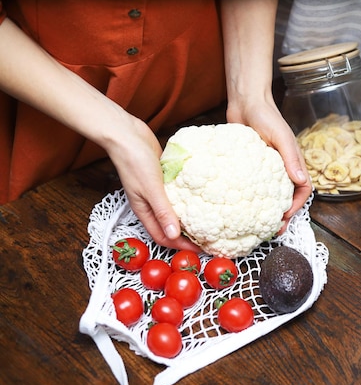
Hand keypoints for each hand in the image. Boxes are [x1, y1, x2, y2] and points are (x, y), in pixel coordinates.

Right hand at [105, 116, 199, 251]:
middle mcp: (151, 205)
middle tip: (210, 239)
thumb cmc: (134, 161)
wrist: (127, 135)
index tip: (202, 250)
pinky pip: (177, 196)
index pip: (164, 237)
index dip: (182, 247)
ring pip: (175, 212)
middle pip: (170, 228)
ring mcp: (157, 193)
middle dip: (188, 237)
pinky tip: (202, 199)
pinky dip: (188, 201)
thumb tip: (174, 235)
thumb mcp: (151, 189)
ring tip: (209, 222)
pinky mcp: (163, 180)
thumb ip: (162, 211)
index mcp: (144, 211)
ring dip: (189, 219)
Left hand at [226, 98, 311, 229]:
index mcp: (293, 162)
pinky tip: (242, 207)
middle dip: (283, 216)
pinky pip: (254, 186)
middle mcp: (282, 168)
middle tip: (273, 231)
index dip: (296, 205)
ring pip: (271, 195)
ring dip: (268, 211)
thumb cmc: (266, 116)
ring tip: (258, 225)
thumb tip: (301, 180)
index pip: (302, 190)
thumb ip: (291, 157)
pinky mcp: (251, 167)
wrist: (246, 101)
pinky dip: (252, 199)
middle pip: (288, 197)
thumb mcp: (280, 136)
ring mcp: (266, 169)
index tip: (283, 216)